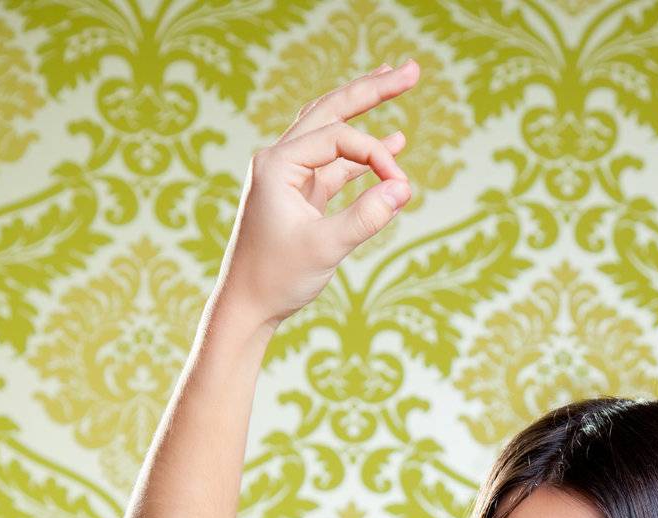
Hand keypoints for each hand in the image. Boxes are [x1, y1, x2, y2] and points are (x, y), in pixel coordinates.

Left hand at [213, 59, 419, 329]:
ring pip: (331, 131)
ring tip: (396, 82)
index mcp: (277, 163)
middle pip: (331, 111)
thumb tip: (404, 188)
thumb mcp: (325, 248)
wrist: (246, 306)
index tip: (401, 185)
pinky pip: (335, 164)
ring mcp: (289, 176)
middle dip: (371, 91)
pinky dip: (362, 155)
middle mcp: (279, 160)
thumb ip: (365, 217)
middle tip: (411, 70)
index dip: (375, 154)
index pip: (337, 138)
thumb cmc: (276, 278)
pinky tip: (393, 140)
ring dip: (364, 110)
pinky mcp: (300, 196)